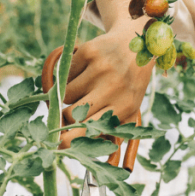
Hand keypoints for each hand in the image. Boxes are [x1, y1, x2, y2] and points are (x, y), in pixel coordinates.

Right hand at [59, 0, 152, 147]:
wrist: (136, 44)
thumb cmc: (129, 83)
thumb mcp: (129, 107)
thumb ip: (112, 130)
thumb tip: (93, 151)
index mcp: (124, 107)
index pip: (90, 130)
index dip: (70, 140)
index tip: (58, 145)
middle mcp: (113, 87)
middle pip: (71, 114)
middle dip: (64, 117)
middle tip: (66, 114)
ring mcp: (100, 68)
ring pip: (65, 94)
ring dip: (68, 94)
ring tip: (85, 87)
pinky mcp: (89, 52)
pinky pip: (64, 74)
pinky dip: (68, 75)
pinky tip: (85, 71)